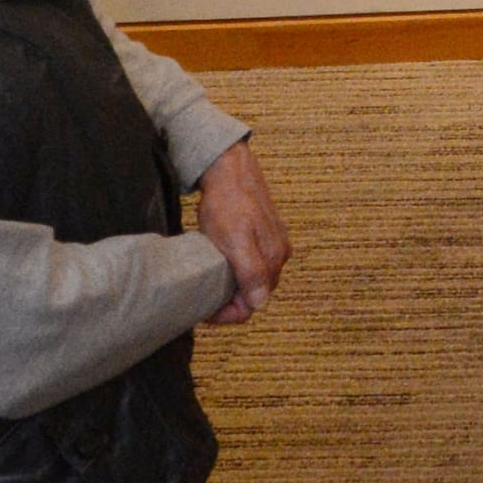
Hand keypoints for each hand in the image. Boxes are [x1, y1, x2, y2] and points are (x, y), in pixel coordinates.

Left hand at [194, 142, 291, 325]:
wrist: (230, 169)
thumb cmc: (229, 204)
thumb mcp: (235, 240)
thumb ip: (251, 272)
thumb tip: (260, 303)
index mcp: (274, 259)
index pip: (254, 305)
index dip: (227, 313)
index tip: (204, 311)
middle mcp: (279, 255)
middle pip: (255, 295)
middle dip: (230, 302)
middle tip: (203, 299)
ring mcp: (274, 245)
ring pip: (254, 281)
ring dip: (232, 288)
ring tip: (209, 283)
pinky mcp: (265, 236)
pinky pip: (252, 265)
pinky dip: (236, 272)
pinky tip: (221, 265)